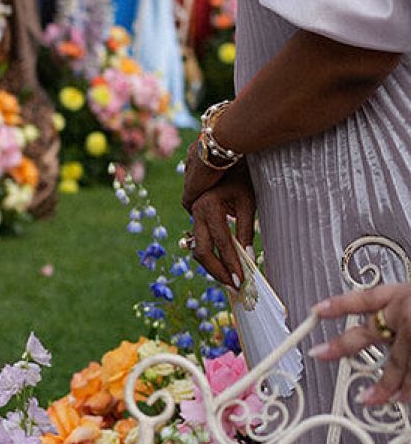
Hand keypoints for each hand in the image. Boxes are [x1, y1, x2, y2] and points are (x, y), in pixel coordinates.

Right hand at [185, 167, 255, 288]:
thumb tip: (249, 257)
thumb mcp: (247, 202)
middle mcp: (196, 212)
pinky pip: (200, 241)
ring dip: (212, 266)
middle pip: (202, 251)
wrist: (225, 157)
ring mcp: (193, 215)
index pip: (222, 243)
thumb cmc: (241, 178)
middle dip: (217, 271)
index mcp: (208, 206)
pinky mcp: (196, 218)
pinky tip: (222, 266)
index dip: (231, 263)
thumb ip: (245, 229)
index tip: (241, 281)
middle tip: (233, 287)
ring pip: (197, 248)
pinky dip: (210, 256)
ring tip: (228, 280)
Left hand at [312, 284, 410, 404]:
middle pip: (366, 335)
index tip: (318, 309)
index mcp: (403, 294)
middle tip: (320, 353)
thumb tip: (392, 323)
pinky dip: (409, 390)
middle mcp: (406, 313)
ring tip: (370, 399)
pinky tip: (401, 399)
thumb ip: (407, 306)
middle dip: (341, 347)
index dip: (339, 304)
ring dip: (384, 386)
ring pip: (396, 366)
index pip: (363, 298)